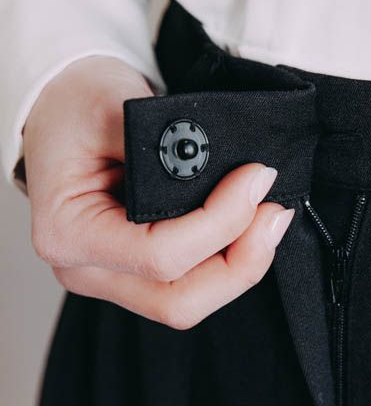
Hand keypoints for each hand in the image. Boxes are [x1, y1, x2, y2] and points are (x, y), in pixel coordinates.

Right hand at [23, 55, 293, 327]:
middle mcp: (85, 269)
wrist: (61, 107)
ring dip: (240, 266)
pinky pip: (191, 285)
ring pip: (189, 302)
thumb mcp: (114, 103)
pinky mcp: (135, 275)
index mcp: (66, 233)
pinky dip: (227, 261)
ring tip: (270, 217)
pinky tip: (251, 227)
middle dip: (240, 263)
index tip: (257, 177)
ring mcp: (110, 278)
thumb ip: (166, 143)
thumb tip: (231, 172)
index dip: (221, 222)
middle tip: (276, 212)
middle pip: (178, 300)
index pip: (159, 254)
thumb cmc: (78, 103)